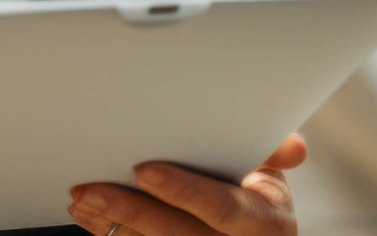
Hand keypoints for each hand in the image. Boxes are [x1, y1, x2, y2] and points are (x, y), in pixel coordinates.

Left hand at [68, 134, 305, 235]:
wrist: (252, 227)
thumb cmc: (254, 185)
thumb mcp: (270, 166)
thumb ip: (271, 151)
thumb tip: (295, 149)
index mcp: (267, 222)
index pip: (222, 208)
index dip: (183, 191)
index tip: (143, 170)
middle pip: (178, 234)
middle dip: (130, 211)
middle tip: (90, 188)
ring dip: (112, 225)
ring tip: (81, 199)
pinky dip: (112, 234)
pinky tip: (89, 216)